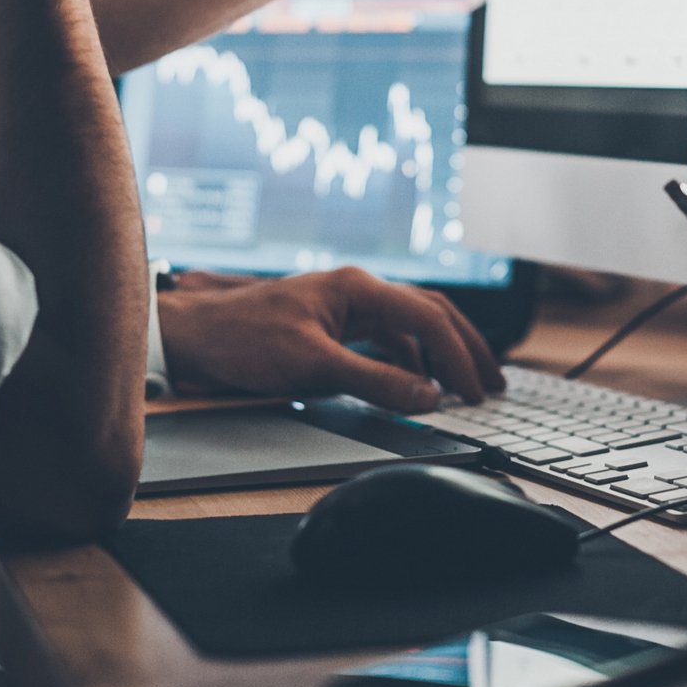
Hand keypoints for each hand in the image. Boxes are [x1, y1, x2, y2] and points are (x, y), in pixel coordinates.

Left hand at [156, 267, 505, 410]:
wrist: (194, 336)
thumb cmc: (242, 340)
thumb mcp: (313, 366)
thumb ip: (374, 381)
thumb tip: (428, 398)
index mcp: (358, 288)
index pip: (429, 318)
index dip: (458, 357)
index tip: (475, 392)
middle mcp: (358, 290)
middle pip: (431, 313)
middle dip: (465, 348)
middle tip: (493, 383)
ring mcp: (346, 306)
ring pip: (412, 326)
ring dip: (441, 355)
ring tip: (464, 386)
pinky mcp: (334, 325)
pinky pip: (387, 338)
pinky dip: (410, 361)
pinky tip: (416, 384)